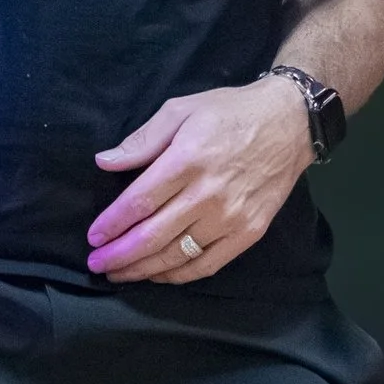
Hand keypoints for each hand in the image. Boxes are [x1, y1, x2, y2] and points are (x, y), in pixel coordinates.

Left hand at [89, 77, 313, 284]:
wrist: (289, 124)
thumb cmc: (230, 113)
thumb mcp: (181, 109)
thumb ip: (143, 139)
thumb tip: (105, 161)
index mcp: (188, 160)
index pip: (139, 202)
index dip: (112, 224)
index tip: (94, 237)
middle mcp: (208, 194)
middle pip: (153, 235)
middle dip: (119, 254)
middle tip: (96, 263)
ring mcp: (231, 217)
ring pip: (177, 255)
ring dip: (142, 269)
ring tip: (119, 273)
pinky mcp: (249, 232)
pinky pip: (207, 264)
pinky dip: (178, 275)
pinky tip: (158, 275)